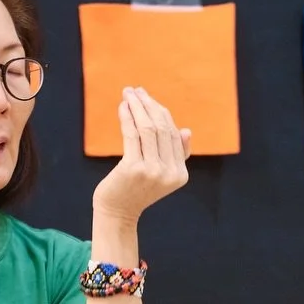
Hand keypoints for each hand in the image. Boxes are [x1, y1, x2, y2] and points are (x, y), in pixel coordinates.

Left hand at [92, 87, 191, 222]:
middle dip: (148, 104)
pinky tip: (122, 107)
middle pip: (162, 128)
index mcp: (181, 174)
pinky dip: (127, 117)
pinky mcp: (133, 168)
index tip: (146, 97)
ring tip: (128, 94)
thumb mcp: (161, 174)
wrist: (117, 213)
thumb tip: (186, 130)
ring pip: (148, 128)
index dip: (160, 111)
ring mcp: (152, 171)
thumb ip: (175, 155)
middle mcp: (170, 173)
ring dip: (137, 106)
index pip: (173, 133)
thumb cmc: (136, 190)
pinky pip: (132, 135)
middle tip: (135, 90)